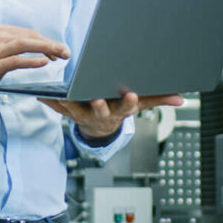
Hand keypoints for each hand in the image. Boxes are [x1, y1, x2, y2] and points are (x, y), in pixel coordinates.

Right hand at [0, 25, 68, 105]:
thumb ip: (13, 47)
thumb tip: (38, 50)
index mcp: (1, 31)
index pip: (30, 33)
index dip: (46, 41)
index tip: (58, 50)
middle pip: (31, 37)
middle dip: (51, 44)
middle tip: (66, 53)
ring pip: (26, 45)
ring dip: (46, 49)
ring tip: (60, 55)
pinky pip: (16, 61)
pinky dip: (31, 61)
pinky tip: (43, 62)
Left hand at [38, 92, 184, 139]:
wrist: (100, 128)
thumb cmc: (120, 107)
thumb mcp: (140, 104)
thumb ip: (159, 100)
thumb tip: (181, 99)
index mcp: (120, 110)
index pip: (127, 107)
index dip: (129, 102)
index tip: (131, 94)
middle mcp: (102, 113)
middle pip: (102, 110)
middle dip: (100, 105)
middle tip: (97, 99)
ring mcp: (85, 114)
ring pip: (77, 110)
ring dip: (69, 103)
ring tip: (62, 95)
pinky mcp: (70, 113)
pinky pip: (59, 109)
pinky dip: (50, 102)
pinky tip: (41, 94)